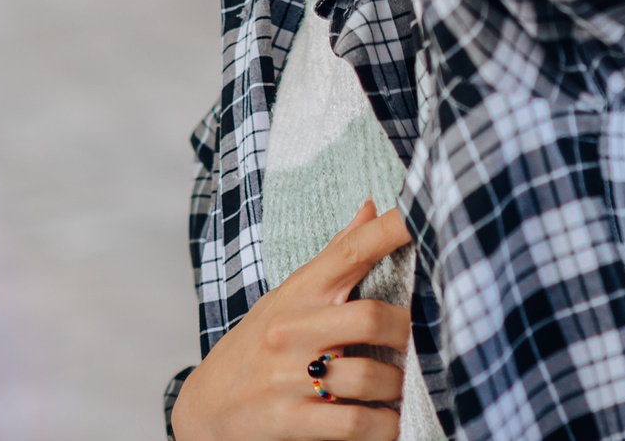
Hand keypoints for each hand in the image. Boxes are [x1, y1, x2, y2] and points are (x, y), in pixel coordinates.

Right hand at [172, 202, 413, 440]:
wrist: (205, 408)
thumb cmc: (257, 346)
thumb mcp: (289, 296)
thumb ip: (335, 257)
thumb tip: (371, 206)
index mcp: (299, 293)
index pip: (349, 251)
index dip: (388, 230)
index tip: (419, 212)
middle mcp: (292, 330)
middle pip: (369, 318)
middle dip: (406, 333)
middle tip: (419, 341)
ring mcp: (287, 376)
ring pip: (369, 376)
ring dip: (397, 386)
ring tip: (400, 387)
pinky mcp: (288, 419)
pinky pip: (354, 424)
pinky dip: (383, 427)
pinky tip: (389, 422)